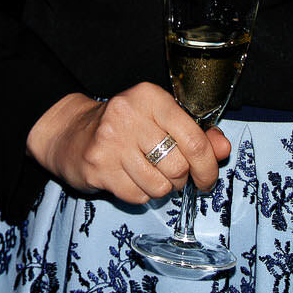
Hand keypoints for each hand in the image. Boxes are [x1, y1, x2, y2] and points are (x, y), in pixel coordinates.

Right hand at [26, 83, 230, 204]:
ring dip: (160, 188)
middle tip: (168, 173)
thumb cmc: (123, 127)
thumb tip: (223, 149)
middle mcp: (128, 114)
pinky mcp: (98, 166)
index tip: (206, 179)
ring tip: (146, 173)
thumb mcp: (160, 120)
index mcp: (149, 97)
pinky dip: (139, 194)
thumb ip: (196, 134)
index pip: (194, 140)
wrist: (70, 133)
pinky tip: (127, 177)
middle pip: (179, 167)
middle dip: (180, 178)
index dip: (208, 167)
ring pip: (160, 186)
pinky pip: (138, 196)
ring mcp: (110, 140)